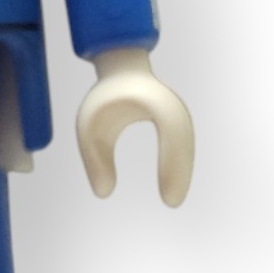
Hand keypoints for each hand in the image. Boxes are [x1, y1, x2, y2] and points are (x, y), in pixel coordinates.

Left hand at [75, 47, 193, 205]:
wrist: (122, 69)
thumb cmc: (104, 98)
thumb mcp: (88, 125)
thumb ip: (94, 159)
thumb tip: (103, 194)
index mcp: (151, 96)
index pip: (172, 130)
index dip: (172, 163)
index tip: (166, 193)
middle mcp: (170, 101)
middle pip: (183, 137)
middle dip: (179, 171)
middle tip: (171, 202)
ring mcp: (176, 108)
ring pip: (185, 141)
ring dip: (181, 170)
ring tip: (171, 199)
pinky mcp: (176, 117)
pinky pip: (182, 143)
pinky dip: (179, 165)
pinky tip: (171, 186)